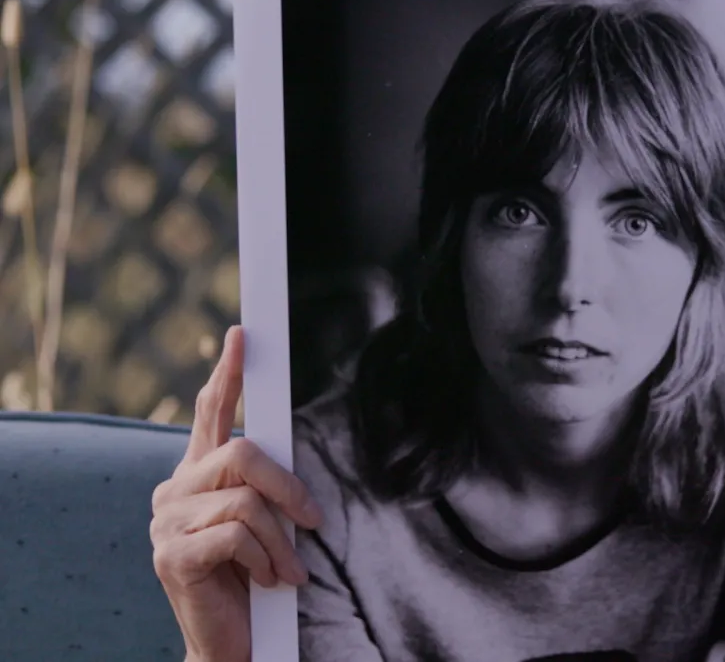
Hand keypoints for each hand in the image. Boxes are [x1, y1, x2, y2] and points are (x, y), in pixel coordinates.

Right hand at [149, 326, 322, 661]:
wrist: (233, 639)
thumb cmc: (252, 578)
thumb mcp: (262, 523)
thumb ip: (263, 486)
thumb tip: (288, 461)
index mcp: (195, 477)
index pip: (210, 415)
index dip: (228, 376)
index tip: (243, 336)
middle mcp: (173, 491)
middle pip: (242, 454)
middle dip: (288, 488)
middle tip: (313, 521)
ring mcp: (167, 523)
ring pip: (246, 499)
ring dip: (281, 541)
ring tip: (286, 570)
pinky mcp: (173, 555)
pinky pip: (237, 535)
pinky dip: (265, 559)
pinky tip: (265, 580)